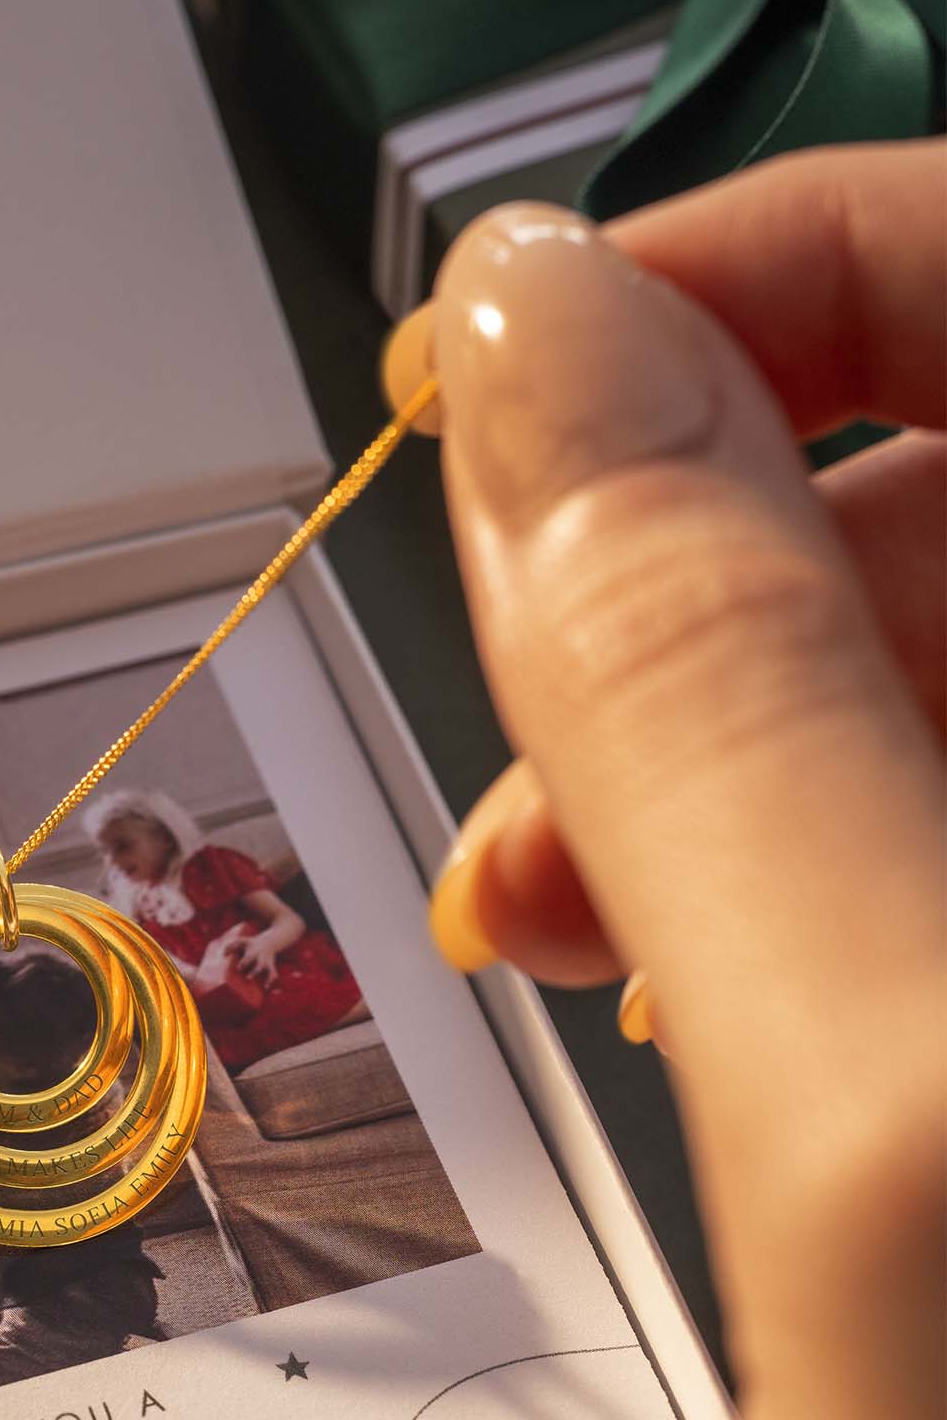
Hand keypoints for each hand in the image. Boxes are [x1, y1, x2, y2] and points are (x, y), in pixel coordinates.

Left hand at [232, 937, 277, 985]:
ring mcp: (267, 963)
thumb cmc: (250, 944)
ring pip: (269, 970)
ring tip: (264, 986)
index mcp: (253, 952)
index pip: (249, 957)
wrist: (269, 941)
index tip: (239, 968)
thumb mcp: (241, 941)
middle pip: (259, 965)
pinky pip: (273, 974)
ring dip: (267, 978)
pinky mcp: (271, 967)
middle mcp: (261, 958)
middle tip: (248, 978)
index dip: (244, 963)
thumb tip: (223, 955)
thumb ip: (230, 946)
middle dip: (255, 972)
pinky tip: (266, 988)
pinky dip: (271, 981)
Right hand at [401, 144, 942, 1419]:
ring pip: (925, 662)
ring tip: (558, 893)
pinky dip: (756, 862)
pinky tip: (669, 970)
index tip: (513, 363)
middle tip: (514, 714)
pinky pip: (909, 836)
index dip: (763, 272)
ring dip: (697, 729)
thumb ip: (717, 708)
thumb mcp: (902, 1147)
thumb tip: (542, 360)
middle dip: (693, 553)